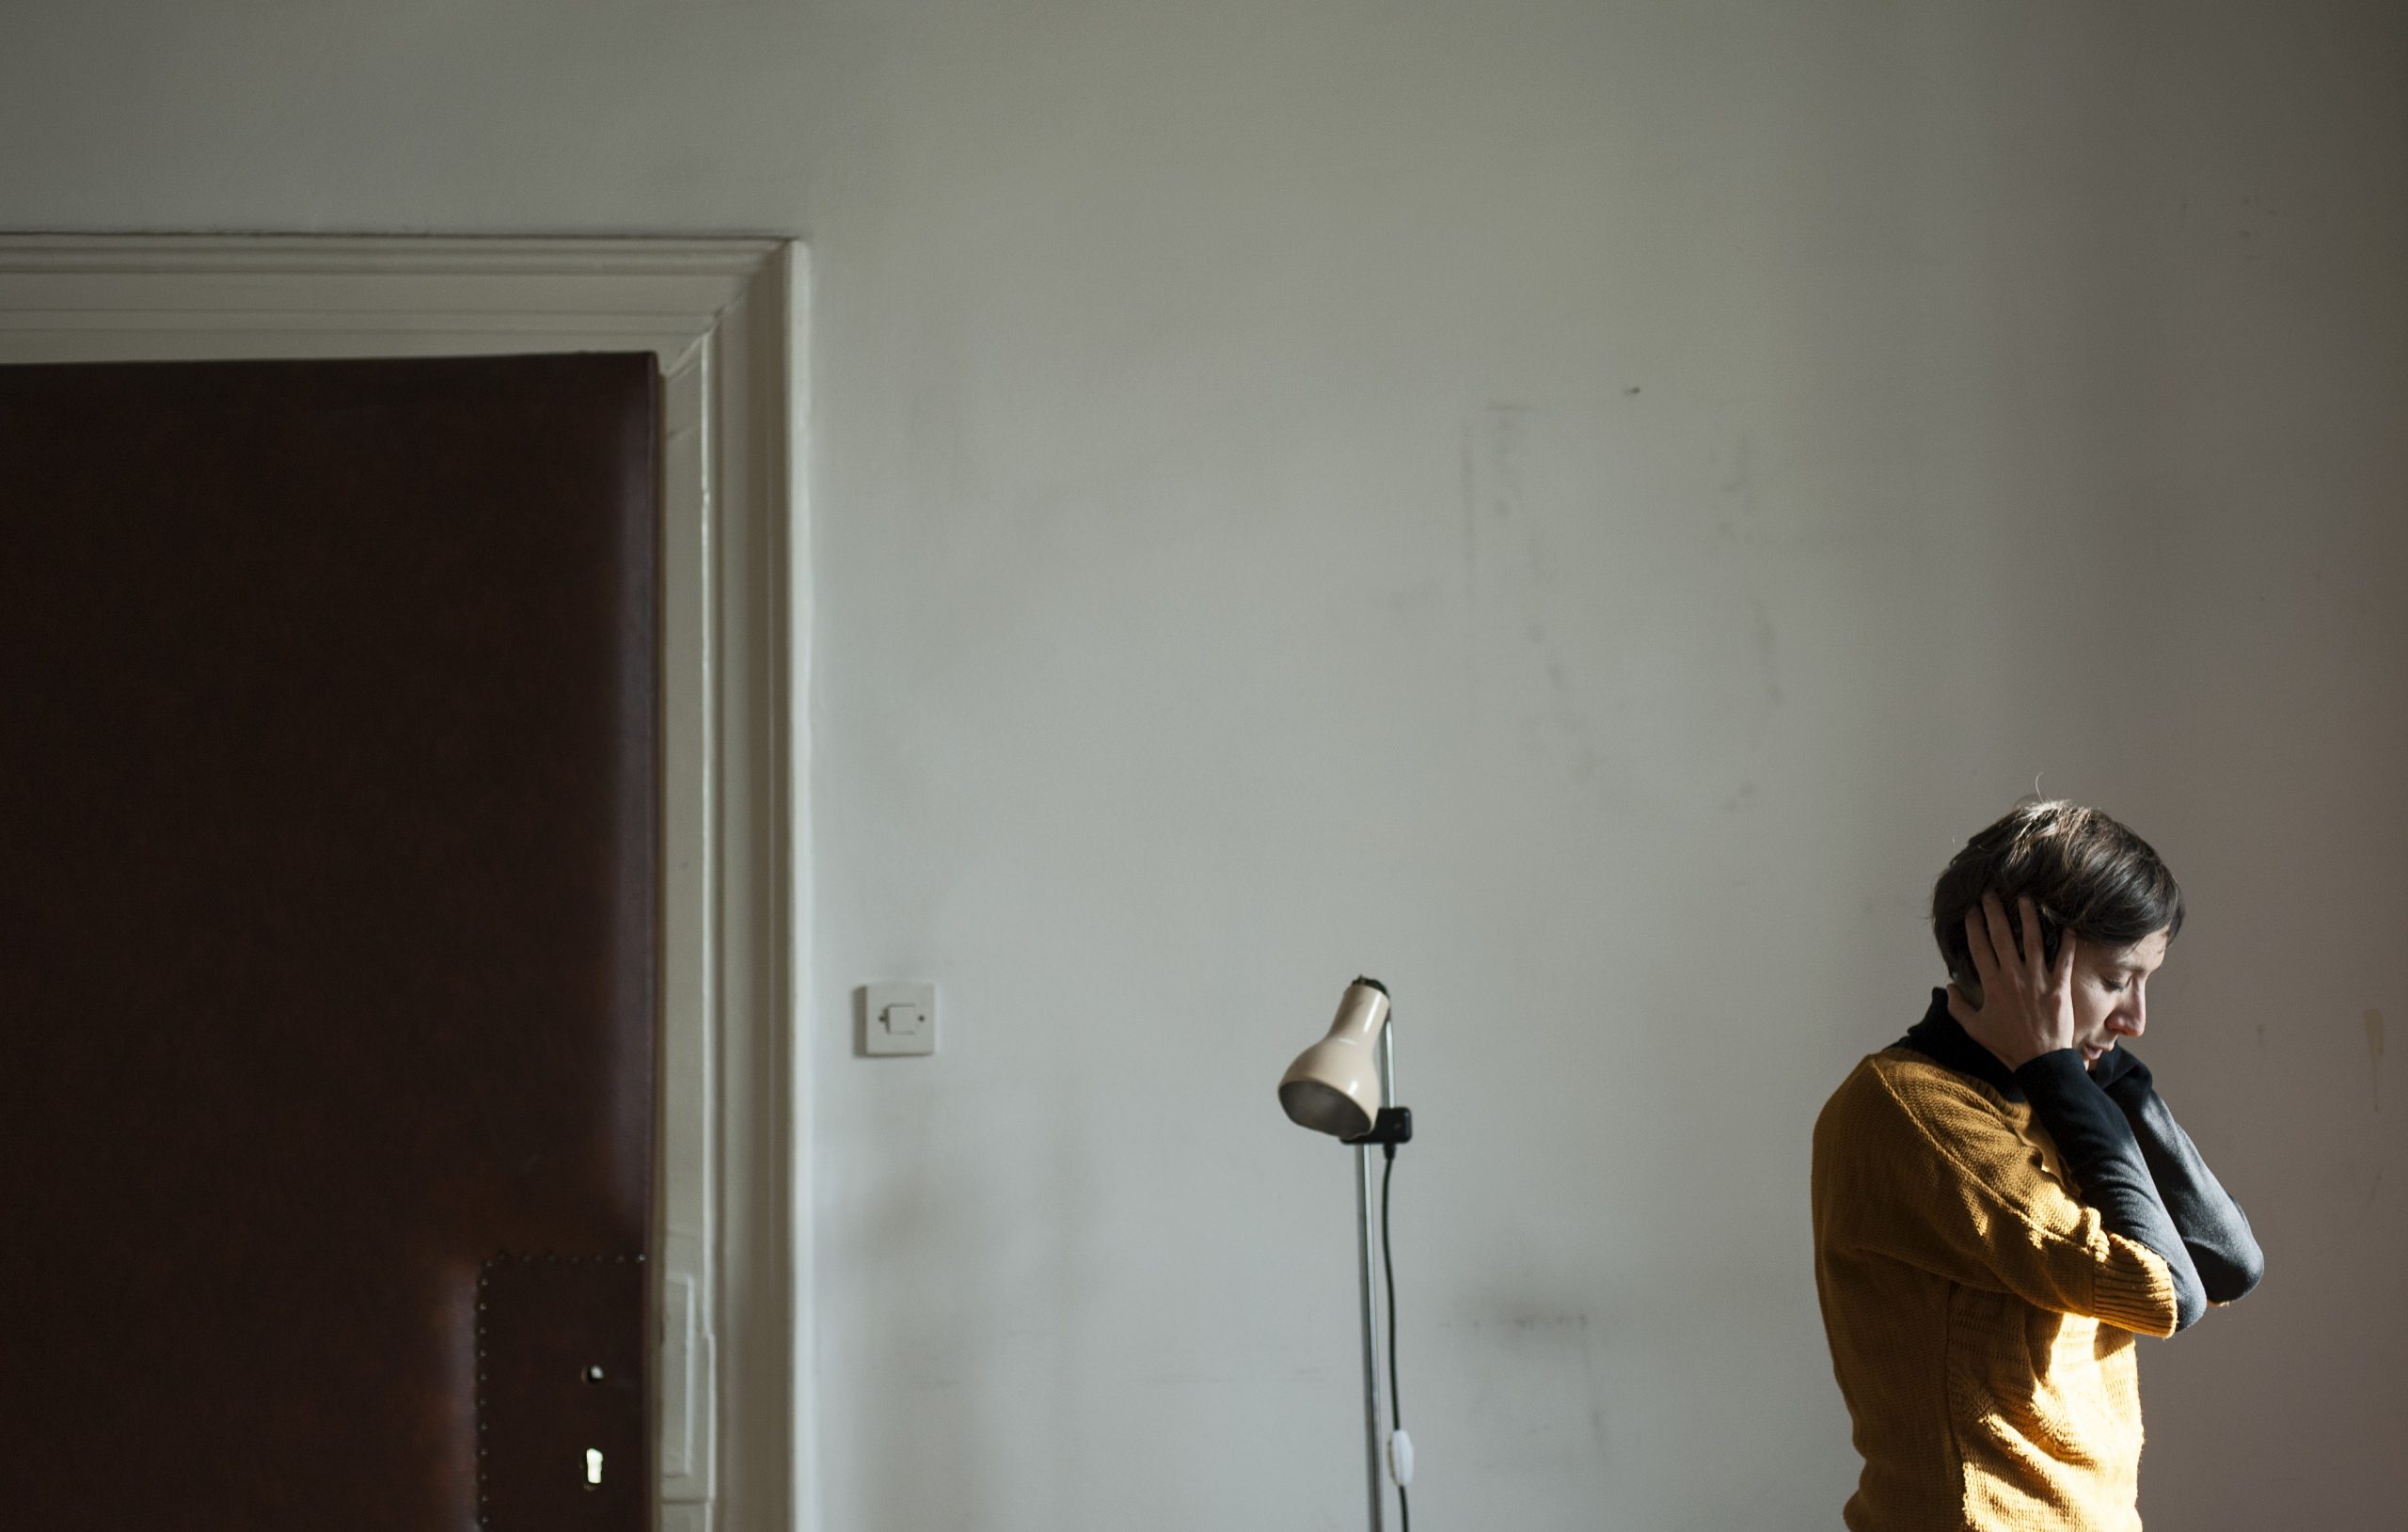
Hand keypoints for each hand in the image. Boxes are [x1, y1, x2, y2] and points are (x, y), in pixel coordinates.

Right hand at [1946, 892, 2077, 1070]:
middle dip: (1995, 911)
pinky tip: (2067, 926)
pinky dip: (2067, 942)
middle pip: (2002, 936)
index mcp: (1992, 984)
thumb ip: (1958, 1006)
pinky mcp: (2059, 986)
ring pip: (2033, 940)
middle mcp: (2013, 976)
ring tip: (2025, 898)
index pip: (1979, 947)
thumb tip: (1948, 987)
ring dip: (2029, 917)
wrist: (2041, 1061)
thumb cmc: (2007, 1046)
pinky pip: (2065, 959)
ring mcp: (2038, 979)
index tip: (1970, 909)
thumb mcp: (1975, 1029)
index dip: (1973, 925)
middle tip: (1991, 893)